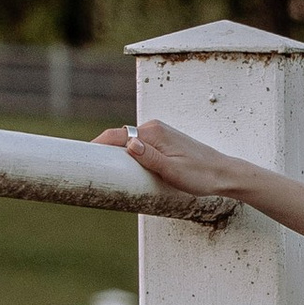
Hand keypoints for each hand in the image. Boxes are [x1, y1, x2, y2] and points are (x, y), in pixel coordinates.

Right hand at [94, 118, 261, 202]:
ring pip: (128, 143)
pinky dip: (126, 155)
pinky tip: (121, 167)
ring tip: (99, 169)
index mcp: (153, 132)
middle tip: (84, 166)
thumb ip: (150, 158)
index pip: (116, 136)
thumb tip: (128, 144)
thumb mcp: (173, 171)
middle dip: (102, 150)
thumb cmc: (201, 175)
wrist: (224, 174)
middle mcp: (154, 128)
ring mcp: (159, 134)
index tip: (79, 155)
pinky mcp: (163, 143)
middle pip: (119, 138)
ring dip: (114, 154)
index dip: (96, 145)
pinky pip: (138, 147)